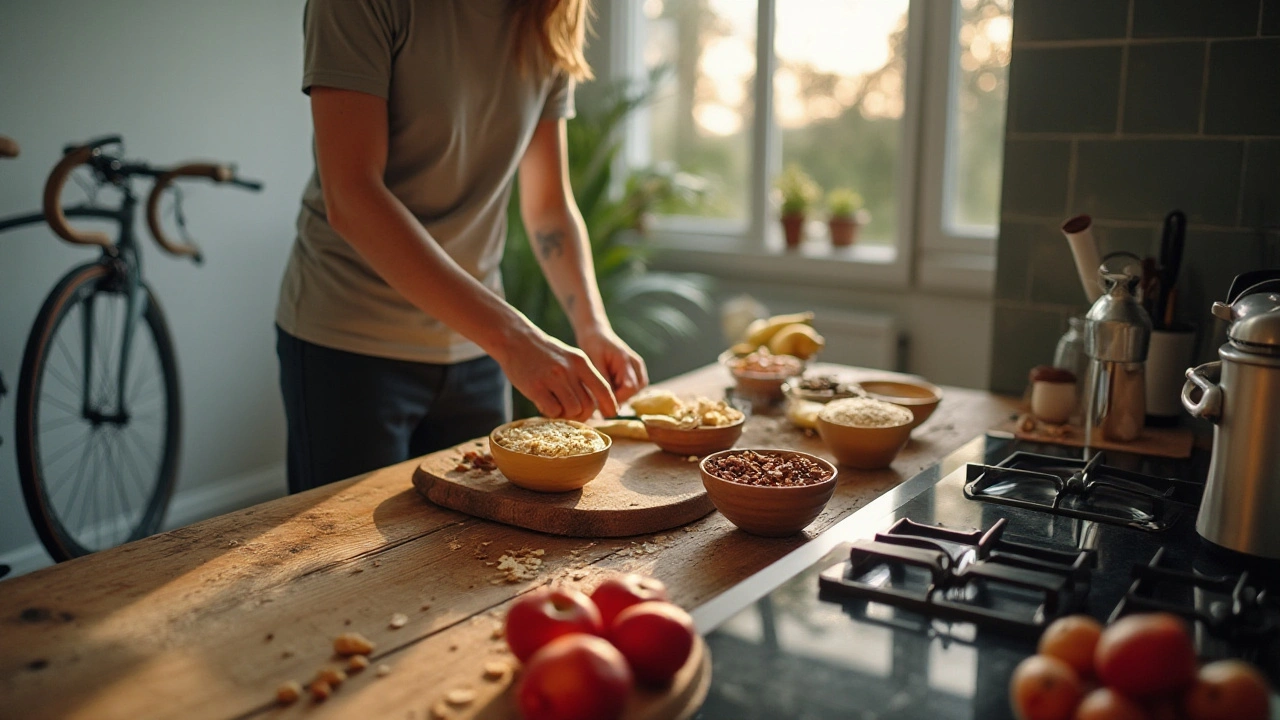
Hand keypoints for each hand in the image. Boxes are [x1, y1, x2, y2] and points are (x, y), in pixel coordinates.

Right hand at [498, 327, 618, 420]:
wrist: (515, 339)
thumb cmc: (544, 353)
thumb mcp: (569, 357)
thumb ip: (582, 376)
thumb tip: (594, 404)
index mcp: (581, 362)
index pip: (603, 388)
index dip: (610, 404)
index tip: (612, 413)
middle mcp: (569, 370)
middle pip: (588, 405)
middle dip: (582, 415)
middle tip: (571, 413)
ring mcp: (553, 378)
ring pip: (572, 410)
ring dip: (565, 414)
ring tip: (555, 406)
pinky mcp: (536, 387)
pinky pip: (553, 411)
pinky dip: (551, 413)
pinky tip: (544, 403)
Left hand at [576, 325, 647, 406]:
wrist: (596, 332)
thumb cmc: (593, 344)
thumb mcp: (594, 362)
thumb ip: (603, 381)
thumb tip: (608, 402)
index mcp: (626, 361)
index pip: (630, 388)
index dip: (618, 399)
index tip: (602, 403)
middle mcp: (636, 365)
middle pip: (635, 391)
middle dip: (619, 398)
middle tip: (600, 398)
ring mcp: (637, 368)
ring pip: (635, 391)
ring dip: (621, 395)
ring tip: (604, 391)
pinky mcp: (635, 372)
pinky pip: (632, 388)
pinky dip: (621, 391)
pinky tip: (608, 388)